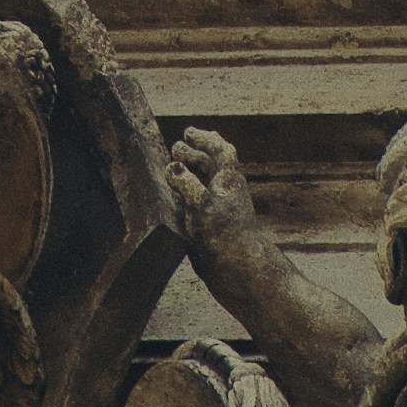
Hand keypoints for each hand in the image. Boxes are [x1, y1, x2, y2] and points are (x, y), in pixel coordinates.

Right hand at [165, 127, 260, 250]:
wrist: (238, 273)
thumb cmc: (225, 236)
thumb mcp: (202, 204)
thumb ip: (185, 182)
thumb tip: (172, 166)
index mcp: (229, 180)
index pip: (220, 150)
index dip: (205, 139)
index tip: (187, 133)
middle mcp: (223, 193)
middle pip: (210, 167)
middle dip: (194, 156)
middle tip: (175, 148)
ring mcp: (215, 211)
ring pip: (201, 186)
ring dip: (187, 176)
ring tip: (169, 169)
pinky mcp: (207, 229)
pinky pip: (193, 207)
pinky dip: (182, 198)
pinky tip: (170, 200)